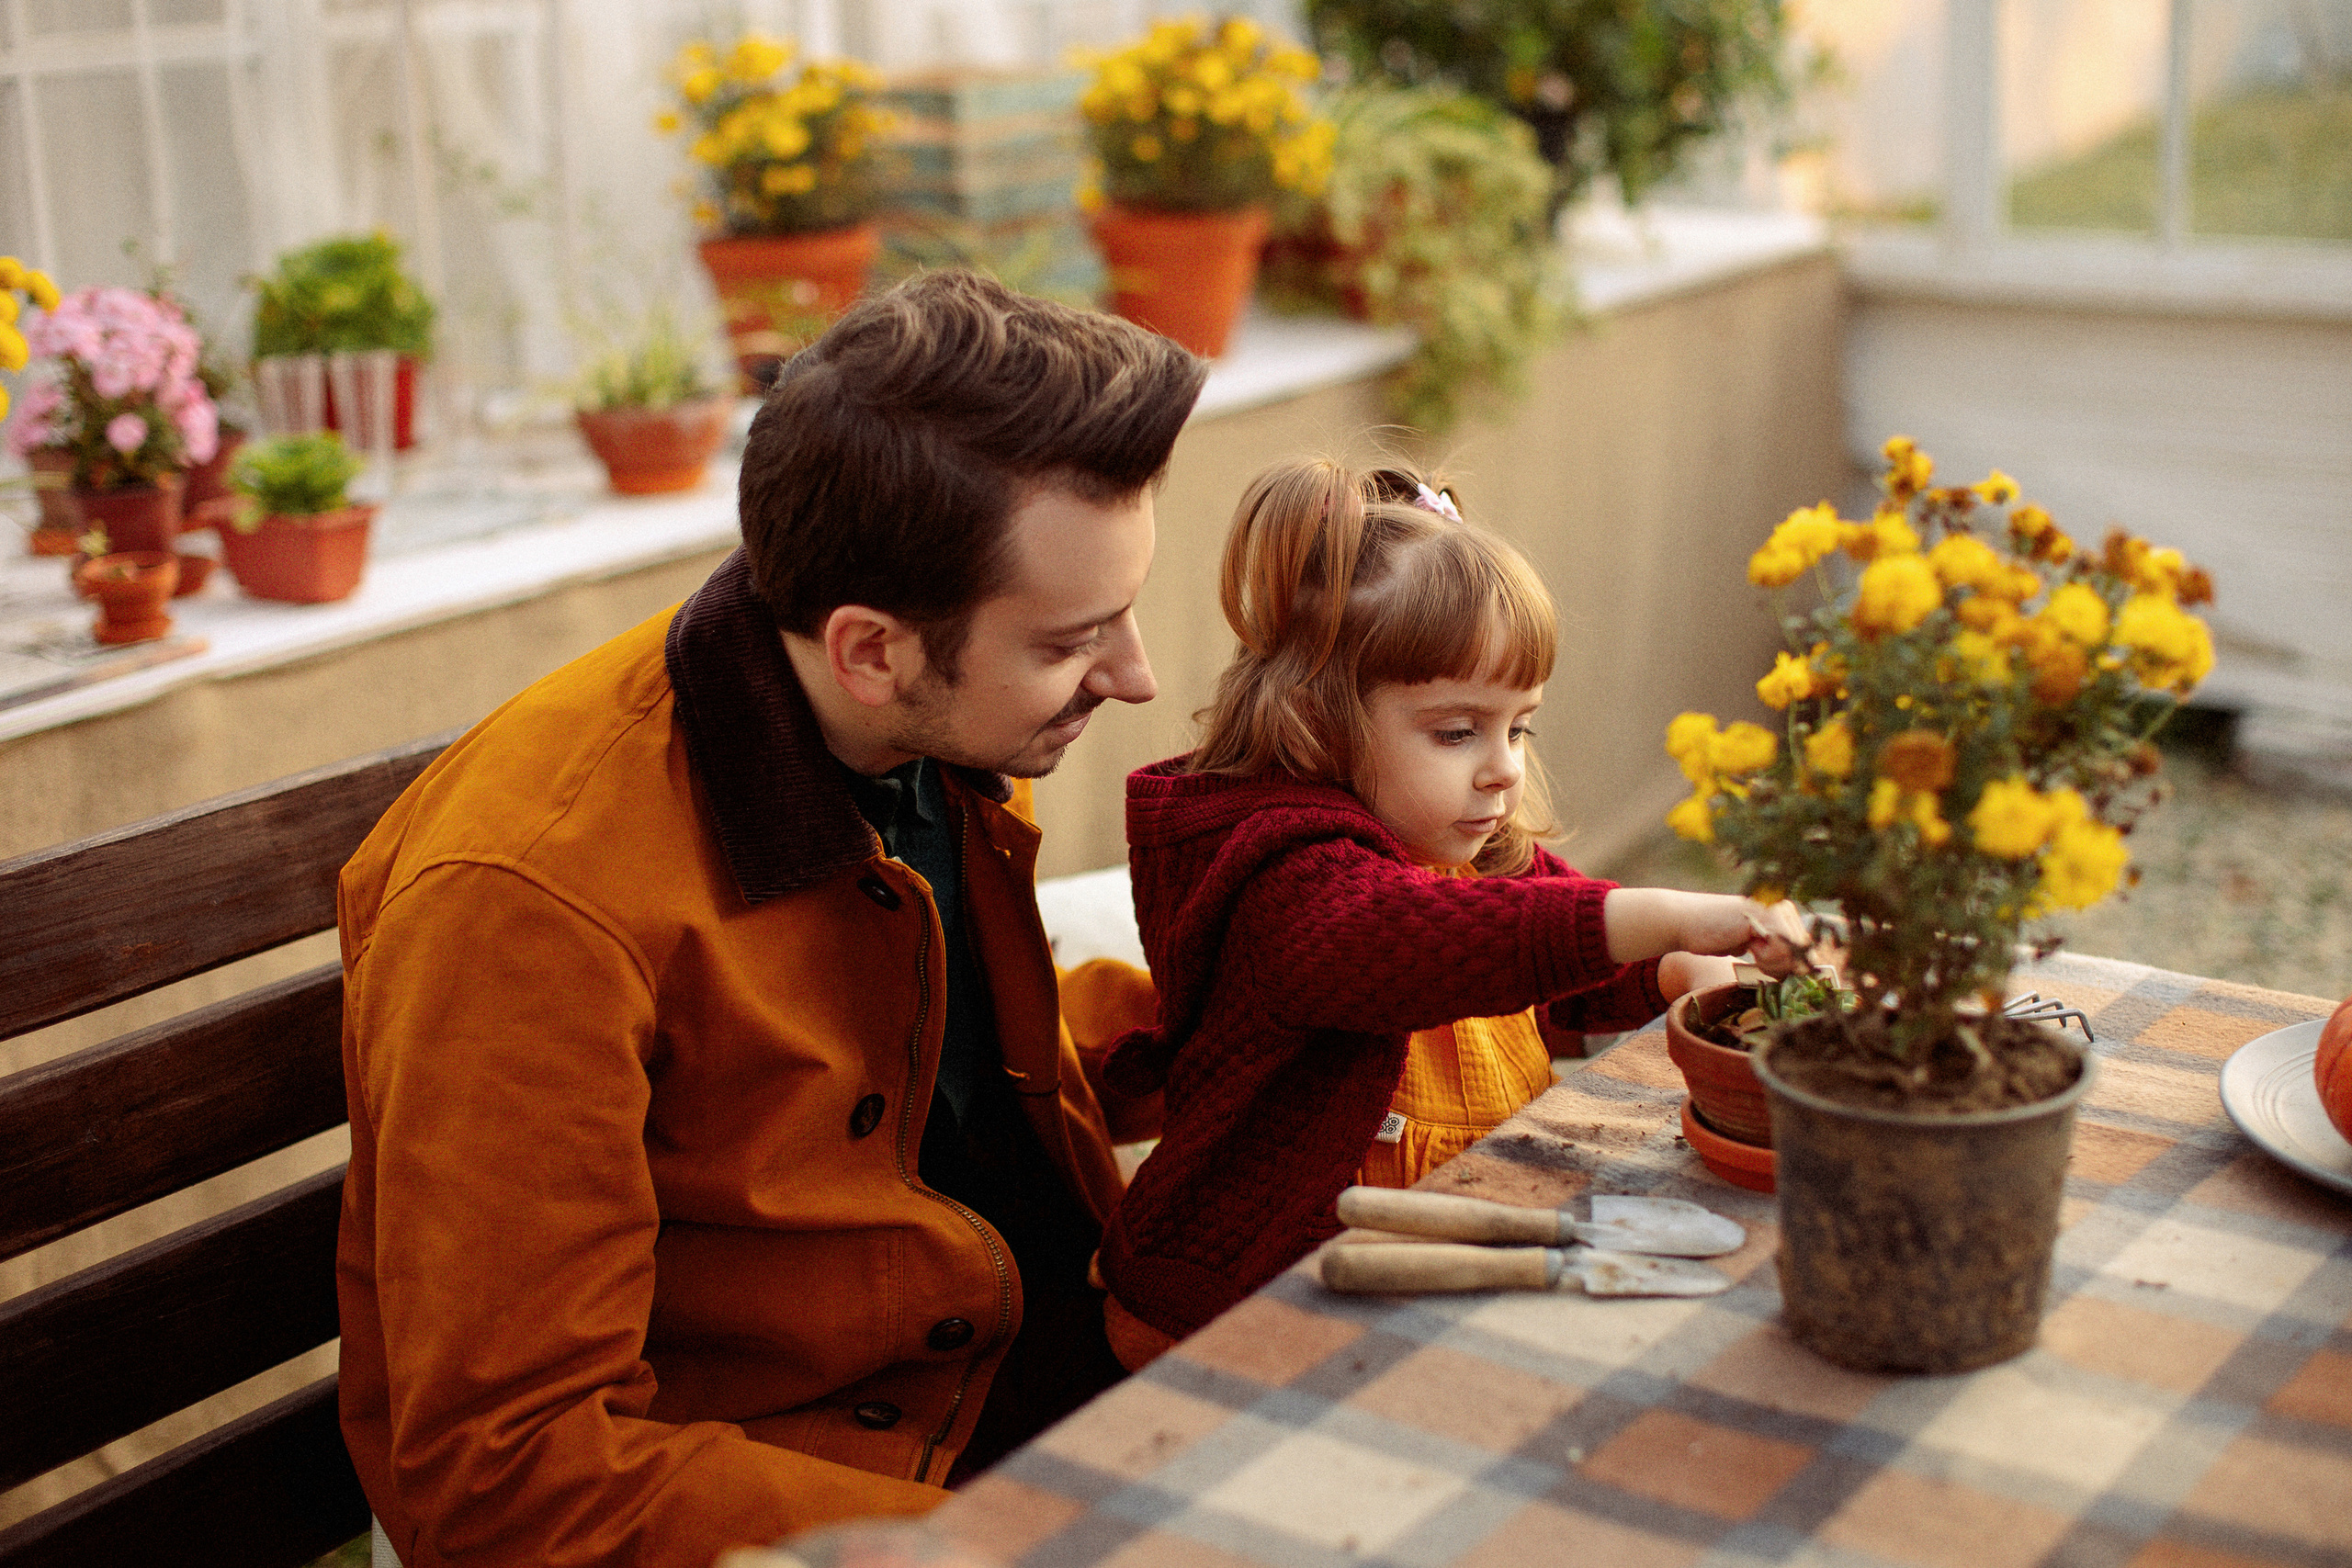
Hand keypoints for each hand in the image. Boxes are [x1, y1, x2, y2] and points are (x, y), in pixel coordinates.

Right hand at [1604, 888, 1811, 972]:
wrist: (1684, 922)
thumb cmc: (1714, 936)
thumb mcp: (1753, 946)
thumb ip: (1777, 954)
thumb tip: (1806, 974)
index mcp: (1784, 913)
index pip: (1807, 950)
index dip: (1796, 968)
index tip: (1771, 969)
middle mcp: (1783, 907)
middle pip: (1805, 954)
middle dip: (1784, 967)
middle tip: (1758, 959)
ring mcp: (1775, 910)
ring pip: (1795, 953)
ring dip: (1774, 963)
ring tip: (1752, 951)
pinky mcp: (1763, 916)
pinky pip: (1782, 948)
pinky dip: (1767, 958)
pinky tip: (1748, 947)